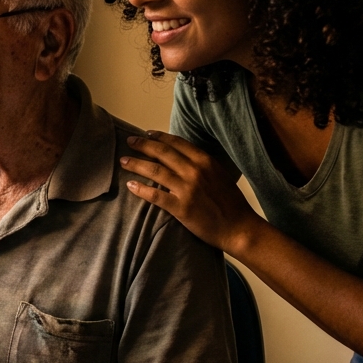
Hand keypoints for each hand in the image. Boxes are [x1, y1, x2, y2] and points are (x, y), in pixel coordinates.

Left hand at [120, 131, 260, 254]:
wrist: (239, 228)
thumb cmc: (231, 203)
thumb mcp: (220, 175)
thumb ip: (202, 165)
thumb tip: (183, 157)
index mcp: (206, 161)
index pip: (177, 143)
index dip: (159, 137)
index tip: (147, 134)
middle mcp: (195, 171)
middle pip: (162, 153)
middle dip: (143, 145)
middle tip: (129, 141)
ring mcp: (187, 189)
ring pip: (155, 171)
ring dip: (136, 164)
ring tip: (123, 161)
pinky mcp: (181, 207)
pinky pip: (155, 195)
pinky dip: (140, 189)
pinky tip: (130, 185)